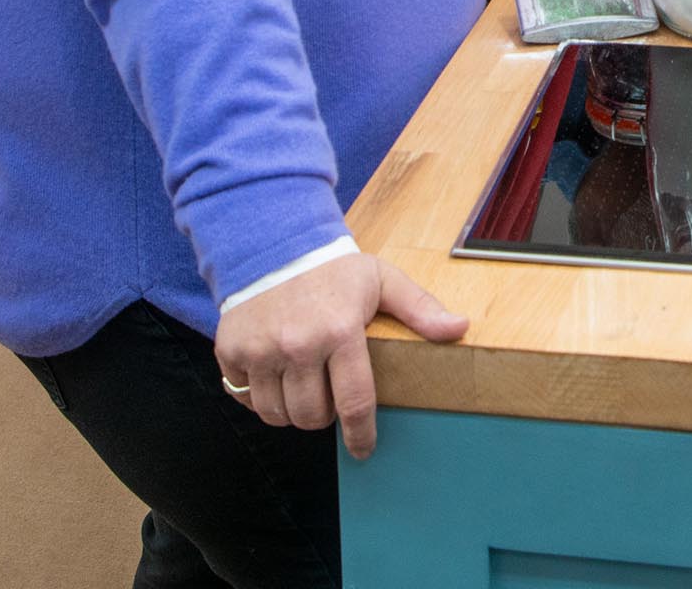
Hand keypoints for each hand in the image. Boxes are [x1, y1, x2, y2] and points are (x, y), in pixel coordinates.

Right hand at [214, 253, 466, 456]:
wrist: (271, 242)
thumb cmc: (333, 268)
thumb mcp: (381, 280)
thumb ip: (420, 308)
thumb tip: (460, 329)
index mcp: (340, 331)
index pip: (354, 403)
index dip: (360, 435)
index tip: (363, 450)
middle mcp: (297, 345)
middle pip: (312, 416)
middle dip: (325, 417)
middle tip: (329, 396)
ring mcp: (260, 350)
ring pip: (277, 415)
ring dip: (292, 412)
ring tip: (303, 388)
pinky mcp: (231, 351)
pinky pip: (245, 398)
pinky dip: (259, 397)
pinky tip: (274, 378)